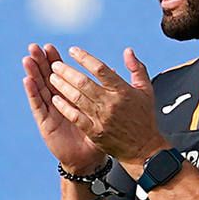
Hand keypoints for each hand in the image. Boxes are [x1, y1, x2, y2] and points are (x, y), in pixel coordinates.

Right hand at [22, 43, 106, 173]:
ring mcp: (50, 111)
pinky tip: (27, 80)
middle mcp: (58, 101)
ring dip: (33, 73)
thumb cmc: (97, 134)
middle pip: (46, 77)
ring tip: (28, 58)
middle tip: (36, 47)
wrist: (89, 158)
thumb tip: (111, 69)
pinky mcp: (46, 123)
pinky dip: (32, 93)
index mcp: (71, 96)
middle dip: (41, 62)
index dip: (55, 60)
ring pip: (40, 88)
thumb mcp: (103, 110)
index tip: (51, 47)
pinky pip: (38, 106)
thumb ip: (106, 90)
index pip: (61, 74)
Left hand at [47, 46, 167, 171]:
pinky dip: (64, 107)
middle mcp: (111, 103)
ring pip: (76, 98)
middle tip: (55, 65)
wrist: (143, 148)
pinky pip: (75, 116)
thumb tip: (128, 51)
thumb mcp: (146, 90)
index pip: (100, 69)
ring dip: (62, 86)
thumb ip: (137, 68)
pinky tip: (55, 99)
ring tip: (52, 78)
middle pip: (84, 82)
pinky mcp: (95, 132)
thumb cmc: (144, 118)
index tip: (73, 51)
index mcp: (123, 91)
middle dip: (66, 71)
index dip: (84, 58)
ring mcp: (102, 118)